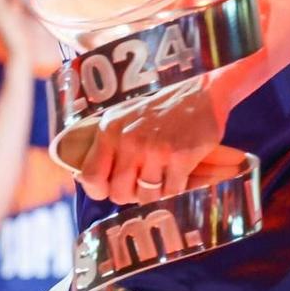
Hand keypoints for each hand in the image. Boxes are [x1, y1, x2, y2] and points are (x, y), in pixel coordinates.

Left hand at [69, 75, 226, 202]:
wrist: (201, 94)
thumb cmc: (160, 110)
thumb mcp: (124, 119)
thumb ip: (107, 146)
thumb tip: (88, 180)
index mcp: (109, 131)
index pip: (91, 177)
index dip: (100, 190)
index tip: (110, 189)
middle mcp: (129, 141)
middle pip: (119, 194)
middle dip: (131, 194)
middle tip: (142, 184)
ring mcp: (155, 150)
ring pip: (146, 196)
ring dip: (155, 193)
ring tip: (162, 177)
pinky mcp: (180, 157)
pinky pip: (172, 192)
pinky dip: (176, 189)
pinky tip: (178, 174)